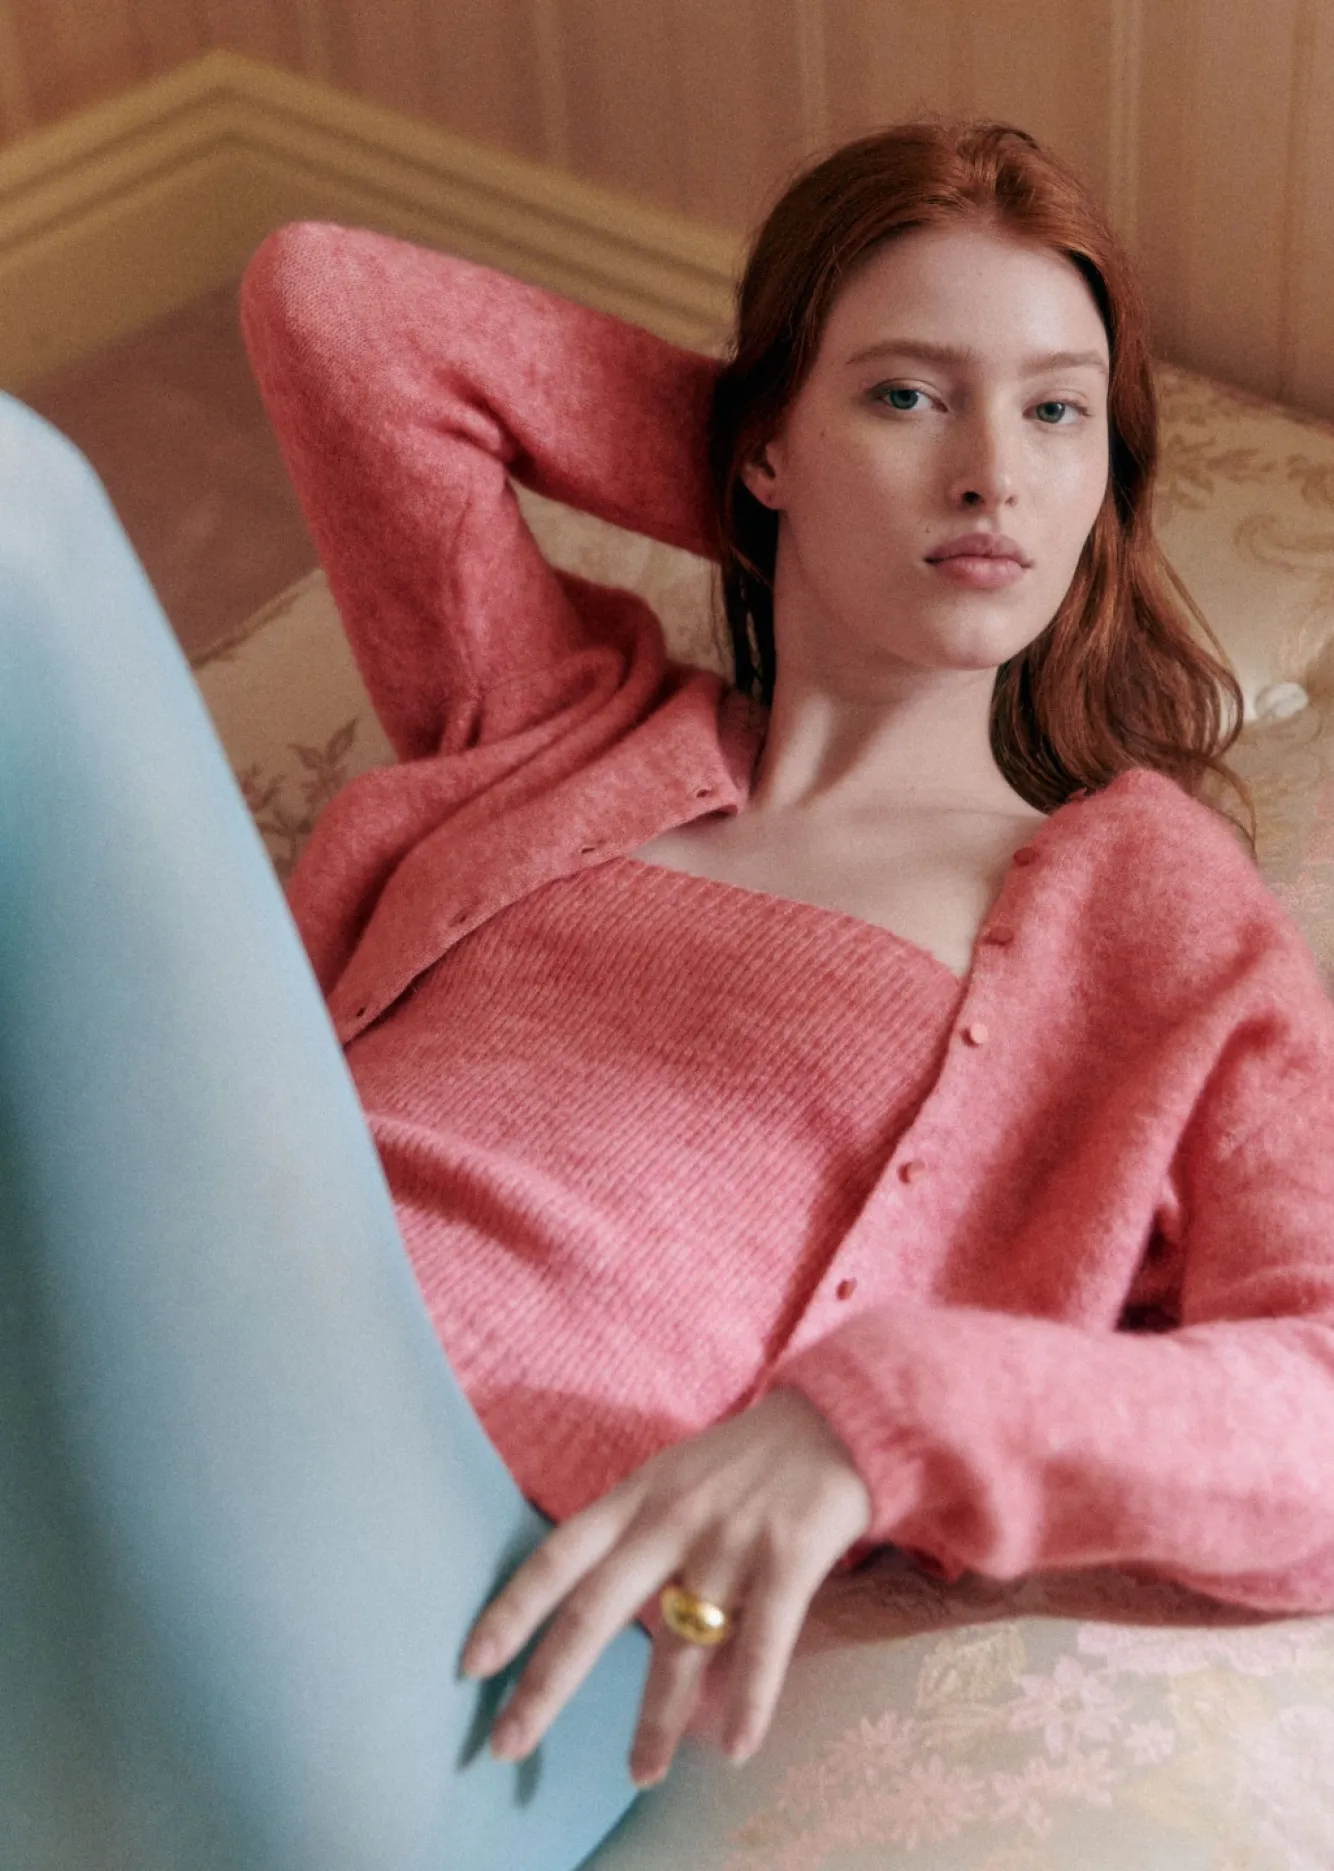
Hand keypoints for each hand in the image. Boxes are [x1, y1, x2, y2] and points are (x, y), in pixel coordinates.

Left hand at [459, 1387, 871, 1785]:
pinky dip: (749, 1698)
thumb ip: (632, 1537)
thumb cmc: (744, 1462)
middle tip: (509, 1745)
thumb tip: (587, 1617)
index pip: (557, 1556)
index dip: (510, 1610)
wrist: (835, 1420)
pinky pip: (762, 1640)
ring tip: (639, 1774)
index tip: (470, 1665)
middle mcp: (671, 1517)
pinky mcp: (788, 1555)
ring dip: (655, 1718)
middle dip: (547, 1683)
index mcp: (636, 1497)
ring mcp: (729, 1538)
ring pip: (677, 1642)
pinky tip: (736, 1749)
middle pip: (595, 1609)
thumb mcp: (671, 1479)